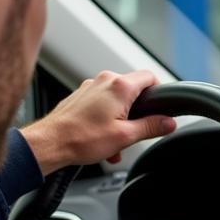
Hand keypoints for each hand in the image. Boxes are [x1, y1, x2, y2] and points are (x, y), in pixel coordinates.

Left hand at [21, 70, 175, 175]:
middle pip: (134, 91)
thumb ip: (151, 127)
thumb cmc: (81, 138)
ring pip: (118, 100)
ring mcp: (91, 87)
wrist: (50, 143)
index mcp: (119, 86)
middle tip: (134, 133)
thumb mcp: (125, 137)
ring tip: (114, 142)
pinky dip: (107, 120)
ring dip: (121, 120)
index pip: (150, 77)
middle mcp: (105, 81)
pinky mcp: (81, 96)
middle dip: (138, 113)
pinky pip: (103, 104)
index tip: (161, 108)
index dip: (160, 92)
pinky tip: (102, 139)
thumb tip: (169, 123)